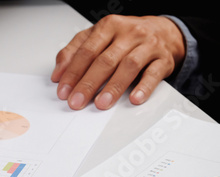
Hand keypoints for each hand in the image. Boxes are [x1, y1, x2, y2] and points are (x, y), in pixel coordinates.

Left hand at [51, 15, 185, 109]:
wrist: (163, 32)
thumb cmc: (125, 37)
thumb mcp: (97, 37)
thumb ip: (74, 52)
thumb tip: (58, 73)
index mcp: (108, 27)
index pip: (86, 51)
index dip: (73, 72)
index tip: (64, 90)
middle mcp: (129, 33)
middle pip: (105, 60)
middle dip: (88, 84)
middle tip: (77, 101)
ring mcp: (148, 45)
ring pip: (128, 66)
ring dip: (113, 87)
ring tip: (101, 103)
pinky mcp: (163, 59)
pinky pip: (154, 74)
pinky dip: (144, 87)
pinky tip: (134, 98)